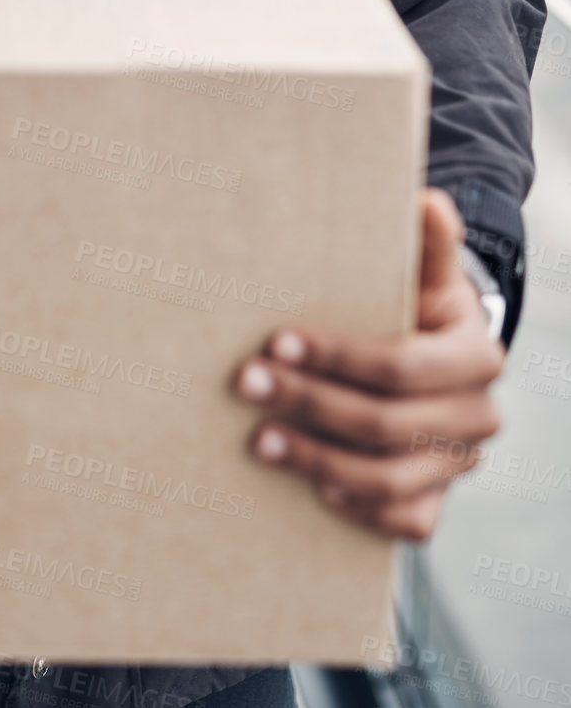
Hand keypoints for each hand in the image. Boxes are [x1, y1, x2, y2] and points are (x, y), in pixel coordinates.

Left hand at [233, 188, 504, 539]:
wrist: (437, 361)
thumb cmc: (416, 305)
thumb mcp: (425, 272)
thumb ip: (429, 242)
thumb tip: (428, 200)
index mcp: (476, 356)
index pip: (400, 365)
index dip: (337, 356)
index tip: (276, 340)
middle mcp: (476, 417)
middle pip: (386, 424)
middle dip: (310, 403)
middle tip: (248, 384)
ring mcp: (458, 465)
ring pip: (390, 478)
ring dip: (318, 460)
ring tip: (259, 441)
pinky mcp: (437, 501)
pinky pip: (406, 523)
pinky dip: (359, 508)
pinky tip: (314, 487)